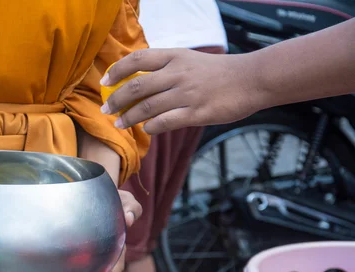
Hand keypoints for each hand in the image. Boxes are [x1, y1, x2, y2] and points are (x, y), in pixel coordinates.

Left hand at [66, 190, 141, 271]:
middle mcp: (108, 252)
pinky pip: (80, 267)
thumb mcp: (128, 202)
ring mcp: (97, 253)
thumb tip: (128, 220)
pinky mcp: (84, 252)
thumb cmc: (117, 200)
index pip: (116, 262)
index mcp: (118, 244)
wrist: (101, 194)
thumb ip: (132, 209)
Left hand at [100, 48, 257, 134]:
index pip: (137, 59)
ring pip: (147, 107)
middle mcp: (178, 73)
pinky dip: (151, 127)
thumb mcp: (189, 60)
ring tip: (119, 123)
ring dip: (128, 117)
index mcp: (175, 56)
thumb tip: (137, 83)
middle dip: (116, 100)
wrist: (251, 79)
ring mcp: (187, 94)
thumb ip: (165, 68)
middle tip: (106, 109)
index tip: (104, 81)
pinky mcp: (197, 113)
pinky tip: (146, 129)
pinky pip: (165, 122)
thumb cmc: (218, 72)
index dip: (116, 70)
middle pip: (136, 86)